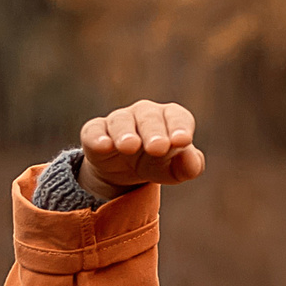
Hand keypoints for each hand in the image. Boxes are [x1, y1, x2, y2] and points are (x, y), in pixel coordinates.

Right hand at [77, 100, 205, 198]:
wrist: (124, 171)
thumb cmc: (157, 163)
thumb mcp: (176, 170)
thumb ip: (190, 165)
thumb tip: (190, 158)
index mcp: (169, 118)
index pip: (178, 117)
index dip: (180, 127)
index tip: (182, 141)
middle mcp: (144, 113)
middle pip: (150, 117)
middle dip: (154, 132)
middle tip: (157, 148)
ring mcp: (119, 120)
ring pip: (122, 121)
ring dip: (126, 133)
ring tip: (130, 147)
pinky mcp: (95, 131)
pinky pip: (95, 130)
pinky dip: (98, 137)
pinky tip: (105, 146)